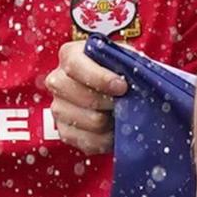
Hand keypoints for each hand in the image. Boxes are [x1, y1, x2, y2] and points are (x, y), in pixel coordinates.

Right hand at [46, 39, 130, 153]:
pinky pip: (88, 141)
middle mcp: (58, 80)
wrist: (120, 92)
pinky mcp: (65, 132)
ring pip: (89, 120)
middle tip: (125, 103)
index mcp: (70, 55)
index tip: (122, 86)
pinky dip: (107, 139)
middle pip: (79, 94)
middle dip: (108, 101)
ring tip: (122, 115)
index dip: (99, 77)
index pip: (75, 65)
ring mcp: (59, 107)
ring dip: (111, 121)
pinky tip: (115, 130)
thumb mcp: (126, 59)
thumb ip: (128, 63)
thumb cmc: (122, 71)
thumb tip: (138, 78)